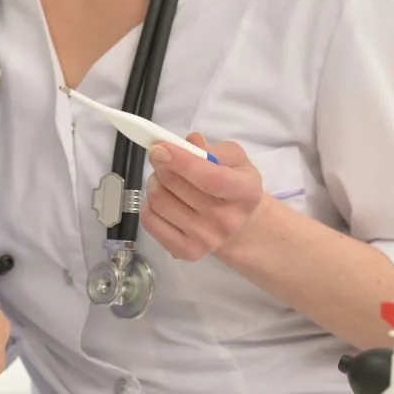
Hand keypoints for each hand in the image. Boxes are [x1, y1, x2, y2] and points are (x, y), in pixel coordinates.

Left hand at [143, 133, 265, 261]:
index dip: (181, 161)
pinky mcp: (186, 252)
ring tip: (165, 180)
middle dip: (162, 165)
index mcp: (246, 192)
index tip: (159, 148)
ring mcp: (207, 239)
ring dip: (154, 182)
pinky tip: (163, 199)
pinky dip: (148, 204)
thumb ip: (214, 148)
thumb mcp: (235, 159)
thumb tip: (190, 142)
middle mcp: (228, 221)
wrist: (236, 224)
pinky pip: (150, 221)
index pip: (210, 179)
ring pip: (158, 200)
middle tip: (164, 158)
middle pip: (175, 186)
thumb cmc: (233, 184)